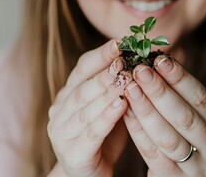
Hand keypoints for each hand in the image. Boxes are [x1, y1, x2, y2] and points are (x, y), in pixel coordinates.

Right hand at [47, 40, 131, 176]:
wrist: (90, 175)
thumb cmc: (104, 136)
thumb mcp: (111, 107)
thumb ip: (120, 86)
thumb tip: (144, 60)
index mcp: (68, 95)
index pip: (82, 68)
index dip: (100, 55)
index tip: (120, 42)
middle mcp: (60, 111)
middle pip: (83, 86)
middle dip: (105, 71)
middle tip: (124, 58)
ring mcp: (62, 132)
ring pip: (86, 108)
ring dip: (106, 91)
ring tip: (125, 78)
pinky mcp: (72, 154)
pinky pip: (91, 133)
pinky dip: (106, 117)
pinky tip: (121, 105)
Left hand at [123, 55, 205, 176]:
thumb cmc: (176, 139)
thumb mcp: (182, 117)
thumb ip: (174, 95)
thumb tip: (155, 60)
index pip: (200, 97)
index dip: (179, 77)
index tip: (159, 58)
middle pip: (185, 116)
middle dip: (160, 91)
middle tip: (140, 71)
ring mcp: (197, 167)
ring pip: (169, 136)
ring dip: (147, 110)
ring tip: (130, 89)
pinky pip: (154, 155)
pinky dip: (138, 132)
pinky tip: (126, 113)